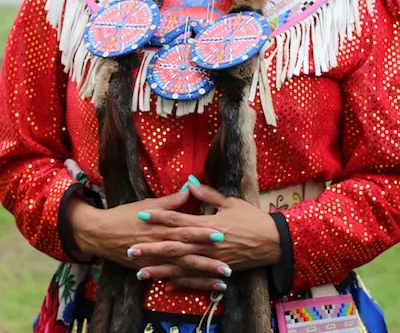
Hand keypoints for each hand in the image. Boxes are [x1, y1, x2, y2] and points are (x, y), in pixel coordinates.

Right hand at [66, 188, 225, 273]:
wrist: (100, 232)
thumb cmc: (125, 215)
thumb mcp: (148, 204)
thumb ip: (171, 200)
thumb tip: (189, 188)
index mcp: (161, 226)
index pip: (186, 229)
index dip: (203, 233)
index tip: (222, 235)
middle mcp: (159, 244)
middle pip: (187, 253)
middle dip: (208, 260)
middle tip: (228, 266)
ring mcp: (155, 259)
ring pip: (182, 270)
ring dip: (202, 276)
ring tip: (221, 282)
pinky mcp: (150, 269)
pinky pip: (171, 278)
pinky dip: (186, 283)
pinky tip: (201, 287)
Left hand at [131, 181, 280, 290]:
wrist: (272, 242)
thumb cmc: (252, 218)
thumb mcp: (231, 202)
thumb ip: (208, 194)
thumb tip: (190, 182)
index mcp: (208, 224)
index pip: (178, 220)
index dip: (159, 217)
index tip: (142, 215)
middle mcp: (206, 244)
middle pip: (174, 246)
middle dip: (151, 248)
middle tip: (131, 249)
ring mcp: (211, 260)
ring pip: (181, 266)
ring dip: (160, 269)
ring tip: (140, 271)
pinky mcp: (217, 271)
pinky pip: (196, 278)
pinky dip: (180, 282)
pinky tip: (164, 285)